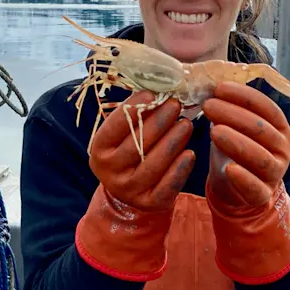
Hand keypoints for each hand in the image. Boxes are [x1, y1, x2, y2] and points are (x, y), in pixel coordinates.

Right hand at [89, 91, 194, 212]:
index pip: (115, 127)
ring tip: (186, 124)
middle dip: (159, 122)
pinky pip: (167, 186)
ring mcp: (128, 189)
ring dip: (172, 142)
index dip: (133, 108)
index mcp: (99, 150)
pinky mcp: (149, 203)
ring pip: (153, 164)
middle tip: (175, 104)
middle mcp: (110, 171)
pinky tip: (190, 153)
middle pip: (137, 144)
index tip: (152, 93)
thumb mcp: (121, 137)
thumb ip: (133, 116)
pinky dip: (180, 169)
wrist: (129, 193)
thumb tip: (156, 87)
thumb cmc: (128, 153)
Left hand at [202, 82, 289, 210]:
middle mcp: (282, 148)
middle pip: (262, 130)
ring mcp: (275, 173)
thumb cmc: (234, 149)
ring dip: (237, 143)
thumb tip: (209, 82)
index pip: (266, 107)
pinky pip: (256, 188)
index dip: (244, 96)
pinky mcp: (263, 195)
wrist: (233, 187)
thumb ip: (228, 107)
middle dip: (234, 115)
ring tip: (213, 131)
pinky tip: (228, 169)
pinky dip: (243, 178)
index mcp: (279, 127)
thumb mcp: (233, 125)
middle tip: (208, 106)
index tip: (219, 88)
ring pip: (260, 157)